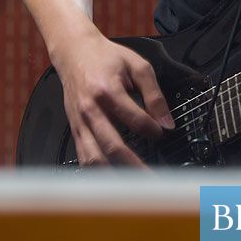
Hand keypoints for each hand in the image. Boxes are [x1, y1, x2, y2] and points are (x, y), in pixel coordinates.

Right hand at [57, 31, 174, 168]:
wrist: (74, 52)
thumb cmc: (105, 58)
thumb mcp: (137, 65)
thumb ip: (154, 93)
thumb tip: (166, 122)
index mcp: (107, 90)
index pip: (134, 119)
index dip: (152, 130)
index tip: (162, 133)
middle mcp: (90, 110)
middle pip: (112, 146)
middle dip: (134, 166)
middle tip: (152, 179)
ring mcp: (80, 123)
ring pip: (94, 158)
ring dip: (114, 176)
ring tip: (133, 187)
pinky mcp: (74, 130)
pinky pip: (84, 157)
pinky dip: (98, 171)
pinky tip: (112, 180)